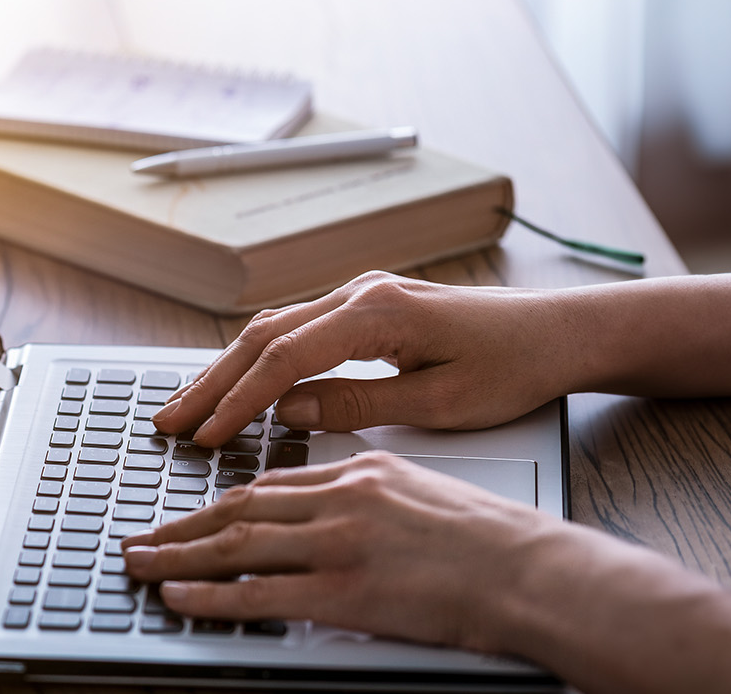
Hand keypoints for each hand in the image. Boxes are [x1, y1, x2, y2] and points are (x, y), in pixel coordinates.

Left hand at [120, 452, 570, 651]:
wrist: (536, 573)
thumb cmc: (496, 543)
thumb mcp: (424, 490)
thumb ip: (371, 493)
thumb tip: (333, 506)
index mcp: (361, 472)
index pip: (271, 484)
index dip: (220, 501)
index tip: (189, 514)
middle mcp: (341, 500)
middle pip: (240, 508)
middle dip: (182, 525)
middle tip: (141, 537)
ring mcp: (338, 544)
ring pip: (236, 544)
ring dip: (177, 556)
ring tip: (139, 564)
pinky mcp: (343, 591)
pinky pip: (257, 593)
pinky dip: (208, 595)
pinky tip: (176, 595)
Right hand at [152, 271, 583, 447]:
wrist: (560, 333)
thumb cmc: (515, 368)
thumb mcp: (441, 403)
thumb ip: (358, 404)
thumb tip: (289, 412)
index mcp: (378, 313)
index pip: (285, 358)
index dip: (239, 401)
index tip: (207, 436)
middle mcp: (360, 294)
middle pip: (262, 337)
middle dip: (211, 383)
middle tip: (169, 422)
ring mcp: (358, 296)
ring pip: (270, 329)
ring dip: (224, 370)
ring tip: (186, 407)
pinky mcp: (363, 308)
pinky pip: (293, 330)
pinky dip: (254, 359)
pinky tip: (232, 383)